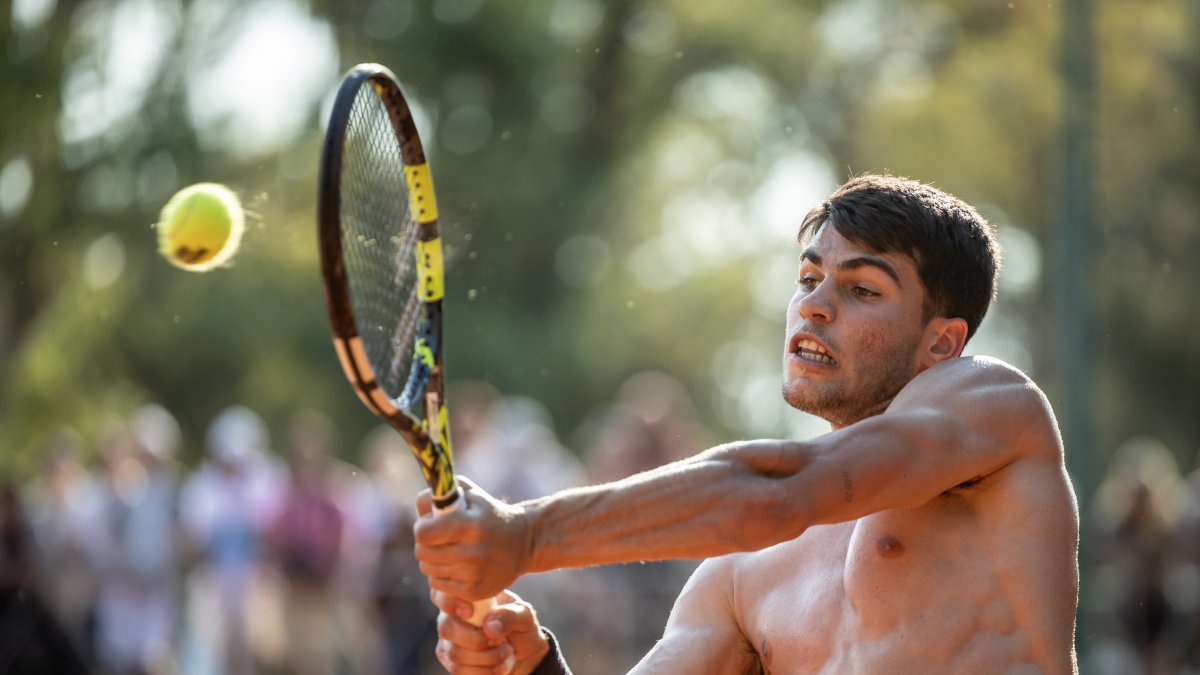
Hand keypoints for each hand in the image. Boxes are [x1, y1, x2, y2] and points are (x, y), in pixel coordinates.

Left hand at [414, 477, 534, 599]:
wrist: (524, 543)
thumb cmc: (489, 514)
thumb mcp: (470, 495)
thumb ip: (440, 496)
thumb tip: (421, 511)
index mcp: (471, 524)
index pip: (424, 533)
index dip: (423, 527)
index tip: (431, 524)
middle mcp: (473, 552)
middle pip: (422, 552)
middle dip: (426, 543)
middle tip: (440, 538)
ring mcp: (474, 575)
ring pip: (428, 569)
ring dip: (432, 560)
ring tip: (450, 550)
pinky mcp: (474, 592)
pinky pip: (437, 585)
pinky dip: (441, 575)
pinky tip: (457, 565)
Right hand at [433, 588, 550, 674]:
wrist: (524, 654)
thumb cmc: (520, 627)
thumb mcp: (524, 615)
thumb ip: (509, 615)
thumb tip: (489, 626)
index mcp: (466, 597)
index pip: (441, 594)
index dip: (449, 602)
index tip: (469, 612)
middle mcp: (451, 617)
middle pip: (447, 628)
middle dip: (477, 640)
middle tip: (502, 641)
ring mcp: (448, 641)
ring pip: (455, 653)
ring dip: (486, 657)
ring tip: (506, 652)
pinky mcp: (450, 662)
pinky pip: (459, 670)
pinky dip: (483, 671)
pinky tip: (499, 666)